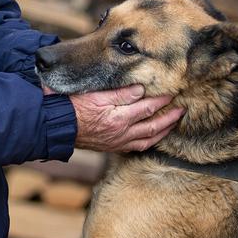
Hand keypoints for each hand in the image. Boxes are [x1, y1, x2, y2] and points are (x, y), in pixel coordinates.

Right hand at [66, 84, 182, 152]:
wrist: (56, 126)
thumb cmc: (73, 107)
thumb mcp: (96, 95)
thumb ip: (120, 93)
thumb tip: (141, 90)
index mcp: (119, 119)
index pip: (147, 108)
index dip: (162, 101)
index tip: (173, 93)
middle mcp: (121, 134)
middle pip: (152, 127)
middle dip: (169, 119)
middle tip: (181, 111)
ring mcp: (117, 143)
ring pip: (147, 140)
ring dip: (162, 132)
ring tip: (172, 125)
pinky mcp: (112, 147)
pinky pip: (136, 147)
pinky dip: (148, 142)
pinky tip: (151, 137)